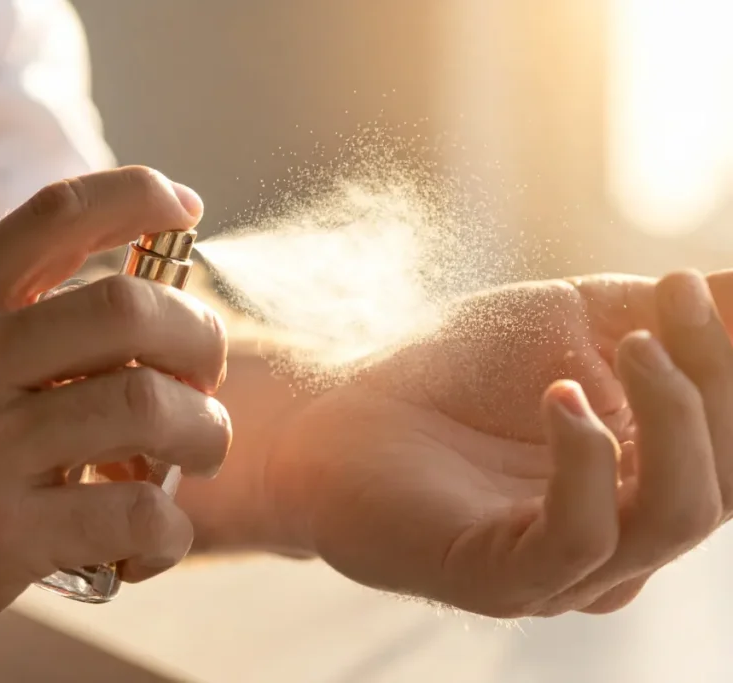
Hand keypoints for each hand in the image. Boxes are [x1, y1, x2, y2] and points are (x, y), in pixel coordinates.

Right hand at [0, 167, 230, 679]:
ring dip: (202, 433)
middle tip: (204, 378)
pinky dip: (169, 529)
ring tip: (196, 453)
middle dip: (199, 339)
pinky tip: (152, 540)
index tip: (184, 207)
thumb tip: (142, 303)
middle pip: (128, 308)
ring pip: (147, 406)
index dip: (137, 195)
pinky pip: (134, 514)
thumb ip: (17, 326)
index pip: (56, 214)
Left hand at [268, 269, 732, 616]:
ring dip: (673, 418)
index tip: (690, 284)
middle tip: (670, 303)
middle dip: (711, 380)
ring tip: (629, 345)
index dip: (727, 366)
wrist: (337, 410)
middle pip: (724, 480)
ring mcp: (563, 571)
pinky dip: (586, 460)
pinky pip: (580, 540)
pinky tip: (559, 397)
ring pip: (674, 516)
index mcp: (642, 485)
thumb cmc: (452, 370)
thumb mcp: (568, 324)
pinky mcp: (501, 581)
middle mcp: (619, 540)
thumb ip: (657, 315)